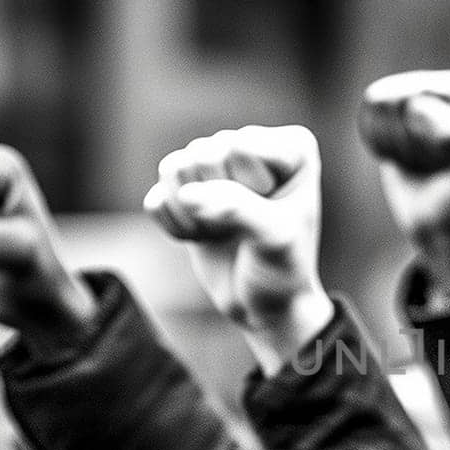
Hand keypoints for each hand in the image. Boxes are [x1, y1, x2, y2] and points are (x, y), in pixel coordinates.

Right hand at [144, 125, 333, 374]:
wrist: (264, 304)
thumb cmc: (282, 268)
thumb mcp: (275, 238)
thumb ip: (238, 210)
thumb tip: (187, 194)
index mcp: (292, 148)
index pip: (239, 148)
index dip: (249, 190)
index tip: (274, 214)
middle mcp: (253, 146)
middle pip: (203, 155)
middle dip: (219, 203)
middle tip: (245, 228)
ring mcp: (215, 165)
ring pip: (173, 168)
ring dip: (194, 215)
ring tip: (225, 231)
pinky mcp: (183, 189)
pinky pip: (156, 200)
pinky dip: (175, 227)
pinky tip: (204, 237)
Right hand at [359, 70, 449, 281]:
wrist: (443, 225)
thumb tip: (420, 107)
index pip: (432, 100)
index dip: (426, 138)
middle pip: (404, 97)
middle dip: (410, 141)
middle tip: (434, 165)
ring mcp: (427, 89)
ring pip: (382, 101)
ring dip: (395, 142)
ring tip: (421, 160)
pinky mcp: (400, 100)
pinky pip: (370, 108)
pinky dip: (380, 139)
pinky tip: (403, 154)